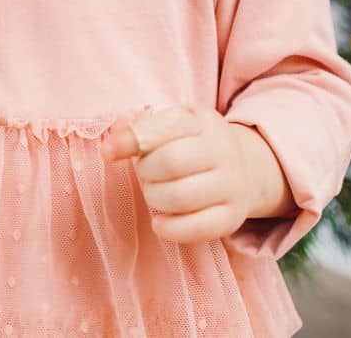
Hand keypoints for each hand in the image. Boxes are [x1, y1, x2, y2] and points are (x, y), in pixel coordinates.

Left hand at [100, 103, 271, 244]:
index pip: (166, 126)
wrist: (242, 169)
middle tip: (146, 174)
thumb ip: (139, 132)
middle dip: (146, 172)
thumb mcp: (170, 128)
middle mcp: (223, 149)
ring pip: (181, 197)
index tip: (108, 153)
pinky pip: (198, 228)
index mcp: (202, 121)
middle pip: (172, 163)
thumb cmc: (191, 146)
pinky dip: (171, 229)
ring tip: (156, 194)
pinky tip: (160, 223)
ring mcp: (232, 184)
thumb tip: (110, 147)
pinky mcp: (233, 216)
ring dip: (155, 199)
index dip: (132, 140)